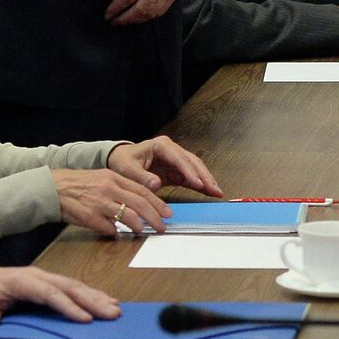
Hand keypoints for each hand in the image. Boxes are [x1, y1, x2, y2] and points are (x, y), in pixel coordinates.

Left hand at [0, 264, 120, 328]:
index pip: (49, 294)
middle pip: (69, 287)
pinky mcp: (48, 282)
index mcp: (22, 281)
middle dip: (92, 300)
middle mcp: (38, 276)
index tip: (86, 319)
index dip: (68, 306)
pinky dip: (91, 293)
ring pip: (75, 285)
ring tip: (116, 308)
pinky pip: (73, 287)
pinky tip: (105, 300)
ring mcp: (45, 277)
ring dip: (96, 296)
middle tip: (113, 313)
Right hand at [51, 168, 169, 233]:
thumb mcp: (102, 179)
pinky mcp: (89, 216)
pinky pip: (108, 228)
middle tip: (162, 226)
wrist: (53, 188)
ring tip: (143, 230)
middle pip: (139, 203)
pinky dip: (114, 232)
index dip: (157, 203)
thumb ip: (120, 188)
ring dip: (138, 225)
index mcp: (114, 178)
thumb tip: (139, 203)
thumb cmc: (79, 184)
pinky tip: (116, 233)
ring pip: (127, 215)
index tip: (167, 213)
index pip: (142, 190)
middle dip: (154, 216)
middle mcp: (108, 188)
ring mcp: (99, 203)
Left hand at [105, 0, 191, 25]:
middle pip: (140, 10)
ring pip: (151, 14)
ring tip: (125, 21)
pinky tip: (140, 17)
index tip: (108, 14)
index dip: (116, 8)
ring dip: (136, 20)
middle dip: (124, 19)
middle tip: (114, 22)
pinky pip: (160, 11)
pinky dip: (148, 17)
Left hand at [107, 136, 224, 197]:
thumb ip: (141, 177)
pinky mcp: (177, 171)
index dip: (190, 171)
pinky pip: (191, 177)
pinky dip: (201, 185)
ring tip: (217, 192)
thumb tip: (156, 184)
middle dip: (204, 176)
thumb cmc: (123, 161)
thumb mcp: (127, 169)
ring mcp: (176, 160)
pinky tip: (211, 192)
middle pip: (192, 162)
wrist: (121, 159)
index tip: (198, 184)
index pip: (179, 158)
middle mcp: (172, 150)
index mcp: (161, 145)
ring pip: (196, 169)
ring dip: (206, 180)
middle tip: (215, 189)